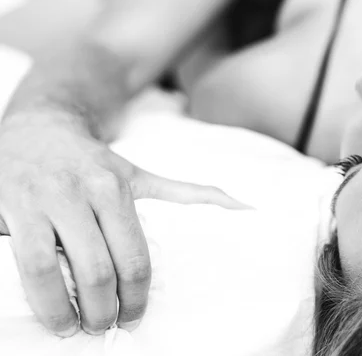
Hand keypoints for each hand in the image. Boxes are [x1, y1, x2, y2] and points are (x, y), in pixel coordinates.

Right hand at [0, 114, 246, 336]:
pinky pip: (23, 263)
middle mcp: (80, 194)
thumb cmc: (96, 162)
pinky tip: (51, 315)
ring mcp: (42, 202)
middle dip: (106, 309)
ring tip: (76, 328)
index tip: (136, 316)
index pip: (133, 255)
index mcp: (116, 189)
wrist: (40, 126)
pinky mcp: (11, 209)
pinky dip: (39, 297)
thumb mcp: (142, 174)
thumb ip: (188, 193)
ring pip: (53, 269)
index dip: (137, 295)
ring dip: (68, 310)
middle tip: (108, 326)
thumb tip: (244, 207)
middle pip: (98, 268)